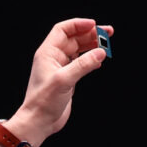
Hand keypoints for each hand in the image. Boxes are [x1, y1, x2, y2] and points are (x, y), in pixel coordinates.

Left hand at [3, 17, 110, 146]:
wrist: (39, 121)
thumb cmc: (43, 101)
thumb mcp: (64, 80)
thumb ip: (83, 65)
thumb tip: (100, 53)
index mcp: (48, 53)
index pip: (63, 30)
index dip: (78, 25)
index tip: (94, 24)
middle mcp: (54, 58)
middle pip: (74, 39)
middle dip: (90, 34)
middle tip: (108, 33)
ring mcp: (61, 68)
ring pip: (79, 51)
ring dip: (92, 46)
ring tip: (106, 45)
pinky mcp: (67, 79)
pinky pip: (81, 63)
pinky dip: (91, 60)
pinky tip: (99, 60)